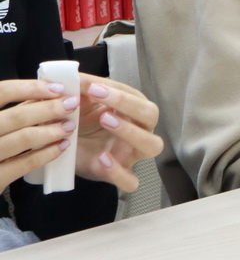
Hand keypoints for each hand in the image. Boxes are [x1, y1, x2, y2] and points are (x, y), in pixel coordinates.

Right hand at [0, 77, 84, 191]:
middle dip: (49, 109)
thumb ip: (13, 111)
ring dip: (51, 131)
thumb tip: (44, 94)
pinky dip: (46, 153)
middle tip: (72, 104)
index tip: (58, 88)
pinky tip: (61, 146)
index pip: (3, 92)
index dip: (31, 88)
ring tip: (69, 127)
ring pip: (23, 138)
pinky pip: (26, 162)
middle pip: (16, 116)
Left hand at [75, 74, 163, 191]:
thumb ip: (81, 92)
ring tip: (105, 120)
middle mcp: (139, 130)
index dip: (114, 89)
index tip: (89, 85)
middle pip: (151, 115)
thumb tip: (74, 79)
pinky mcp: (120, 175)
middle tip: (99, 95)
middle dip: (127, 103)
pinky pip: (130, 180)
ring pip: (151, 145)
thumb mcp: (79, 105)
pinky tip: (103, 159)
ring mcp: (132, 154)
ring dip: (131, 131)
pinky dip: (118, 171)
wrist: (67, 151)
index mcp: (132, 110)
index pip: (135, 95)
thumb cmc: (80, 123)